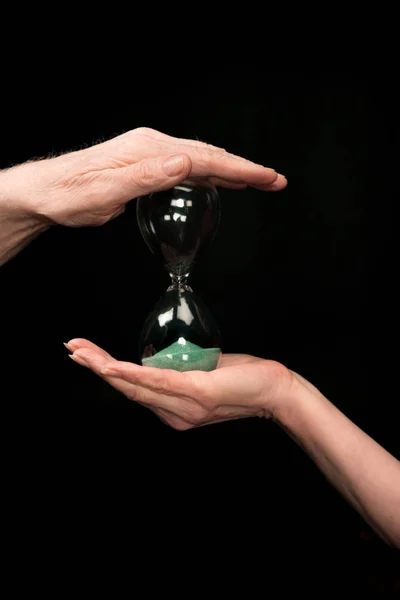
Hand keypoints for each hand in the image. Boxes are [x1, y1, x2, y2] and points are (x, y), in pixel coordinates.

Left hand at [8, 128, 286, 226]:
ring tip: (256, 182)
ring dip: (230, 171)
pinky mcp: (145, 166)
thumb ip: (146, 178)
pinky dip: (208, 176)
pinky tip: (218, 183)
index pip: (205, 158)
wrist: (46, 193)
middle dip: (245, 168)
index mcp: (149, 150)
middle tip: (274, 181)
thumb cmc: (71, 195)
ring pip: (200, 160)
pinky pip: (186, 169)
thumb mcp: (106, 191)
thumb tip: (185, 163)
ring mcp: (150, 155)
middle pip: (209, 155)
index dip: (240, 168)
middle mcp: (153, 147)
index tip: (268, 178)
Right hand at [65, 338, 292, 429]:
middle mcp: (173, 415)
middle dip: (95, 366)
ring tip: (81, 352)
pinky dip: (130, 373)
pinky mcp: (195, 393)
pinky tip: (111, 366)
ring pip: (135, 385)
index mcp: (173, 411)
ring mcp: (183, 406)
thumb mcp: (204, 376)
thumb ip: (180, 372)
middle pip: (126, 388)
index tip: (87, 354)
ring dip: (104, 366)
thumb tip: (162, 356)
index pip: (134, 390)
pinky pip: (156, 382)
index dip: (108, 373)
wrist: (276, 391)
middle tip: (71, 348)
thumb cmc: (244, 379)